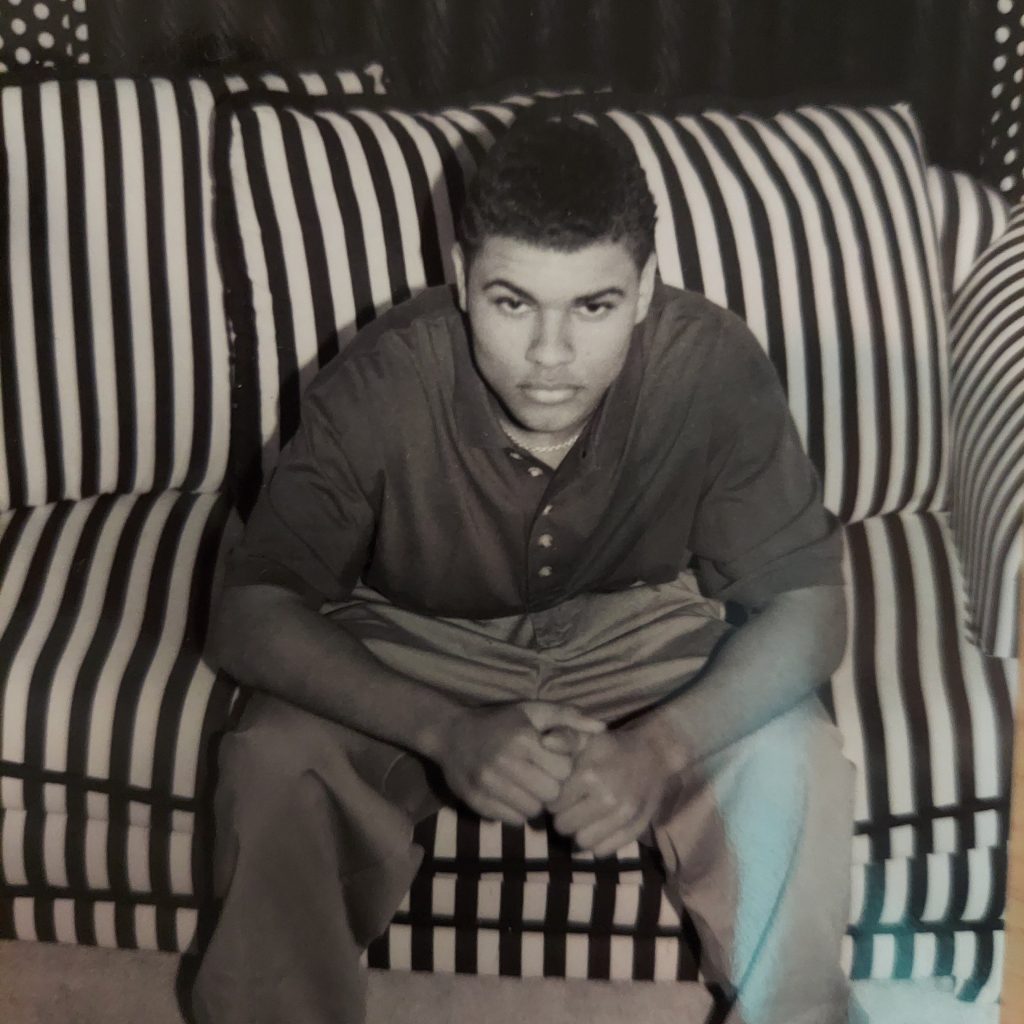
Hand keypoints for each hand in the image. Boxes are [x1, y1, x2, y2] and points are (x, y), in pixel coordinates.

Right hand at [437, 702, 604, 824]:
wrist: (451, 734)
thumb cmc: (500, 722)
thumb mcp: (533, 711)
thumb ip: (568, 717)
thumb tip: (602, 728)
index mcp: (522, 738)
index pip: (563, 770)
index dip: (563, 769)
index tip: (554, 763)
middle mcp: (504, 761)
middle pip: (550, 794)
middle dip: (551, 789)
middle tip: (543, 780)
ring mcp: (488, 783)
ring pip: (532, 810)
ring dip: (535, 802)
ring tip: (527, 787)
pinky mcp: (476, 802)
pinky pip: (512, 820)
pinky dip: (516, 812)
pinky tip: (511, 796)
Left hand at [549, 714, 684, 857]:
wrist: (654, 755)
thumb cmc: (613, 747)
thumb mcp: (588, 737)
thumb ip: (565, 739)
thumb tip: (546, 742)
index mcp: (590, 775)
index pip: (554, 805)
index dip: (554, 801)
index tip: (562, 795)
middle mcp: (606, 798)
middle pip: (565, 826)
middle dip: (564, 817)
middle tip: (572, 807)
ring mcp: (623, 816)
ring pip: (582, 842)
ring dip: (580, 832)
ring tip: (585, 817)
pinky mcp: (635, 829)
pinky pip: (603, 850)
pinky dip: (598, 843)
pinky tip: (600, 827)